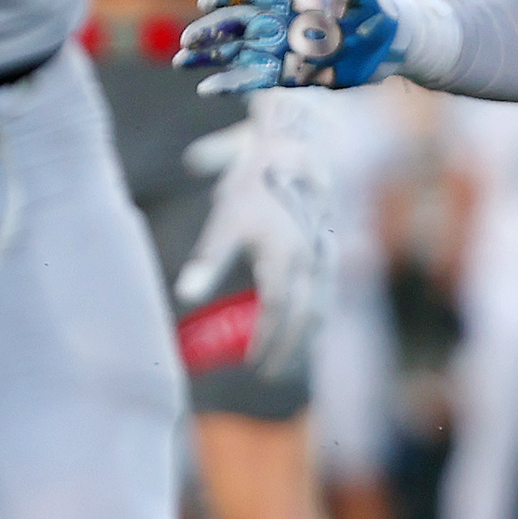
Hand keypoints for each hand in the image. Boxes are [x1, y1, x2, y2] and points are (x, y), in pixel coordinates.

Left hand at [173, 95, 334, 377]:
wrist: (299, 144)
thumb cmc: (255, 181)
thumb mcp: (225, 216)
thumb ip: (208, 258)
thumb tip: (185, 295)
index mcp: (286, 258)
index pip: (277, 314)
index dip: (267, 342)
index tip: (253, 366)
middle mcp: (312, 260)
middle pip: (303, 317)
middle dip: (288, 348)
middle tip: (269, 374)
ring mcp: (327, 253)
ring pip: (322, 305)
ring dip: (305, 335)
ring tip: (288, 360)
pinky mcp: (331, 245)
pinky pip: (328, 289)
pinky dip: (317, 313)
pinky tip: (307, 326)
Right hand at [176, 0, 401, 93]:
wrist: (387, 43)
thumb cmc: (374, 10)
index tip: (207, 3)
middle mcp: (277, 22)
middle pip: (235, 24)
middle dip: (210, 32)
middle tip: (188, 40)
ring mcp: (279, 49)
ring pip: (234, 52)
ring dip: (208, 57)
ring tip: (182, 61)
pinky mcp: (286, 76)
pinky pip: (252, 80)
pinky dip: (229, 84)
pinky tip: (207, 89)